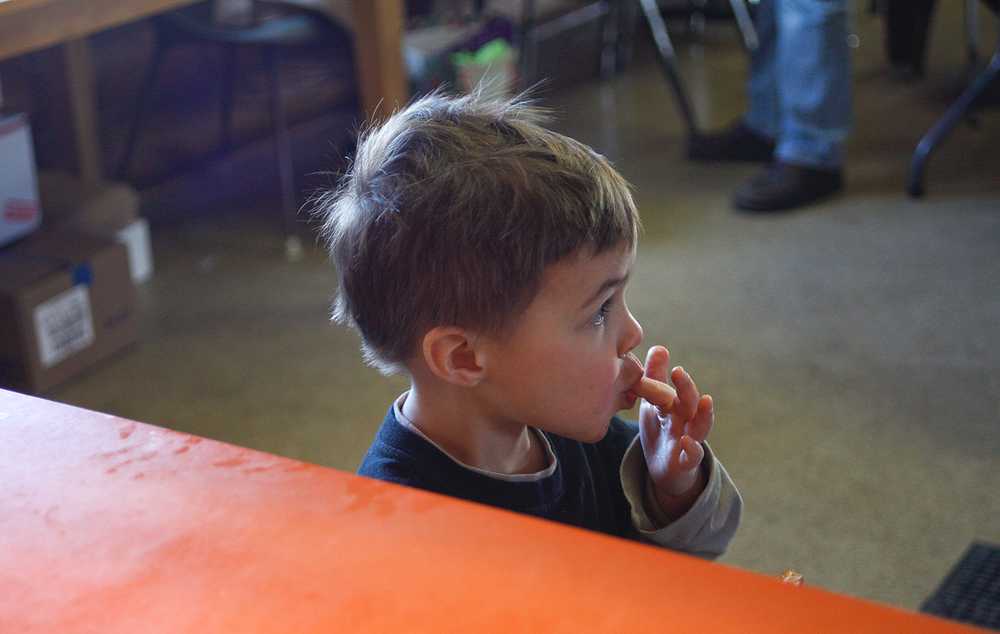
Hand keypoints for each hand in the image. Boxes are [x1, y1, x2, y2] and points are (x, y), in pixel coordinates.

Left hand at [632, 346, 713, 513]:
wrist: (665, 469)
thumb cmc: (661, 431)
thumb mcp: (654, 405)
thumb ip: (655, 379)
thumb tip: (660, 347)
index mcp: (673, 405)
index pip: (667, 388)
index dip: (659, 376)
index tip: (656, 359)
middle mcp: (684, 420)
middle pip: (690, 402)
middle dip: (686, 387)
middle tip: (678, 372)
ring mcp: (688, 440)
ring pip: (701, 426)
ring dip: (705, 415)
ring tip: (706, 401)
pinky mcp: (686, 462)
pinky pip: (694, 456)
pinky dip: (693, 449)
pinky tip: (688, 441)